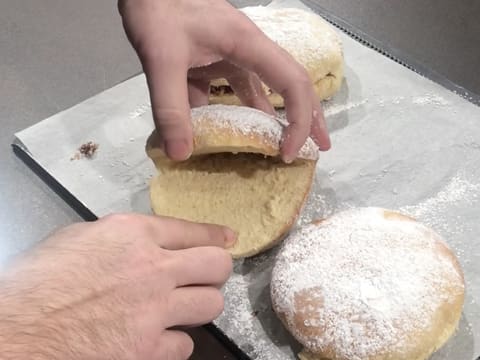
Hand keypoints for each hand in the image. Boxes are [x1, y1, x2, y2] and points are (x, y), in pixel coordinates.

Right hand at [0, 214, 234, 359]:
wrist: (15, 333)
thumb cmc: (38, 279)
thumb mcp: (78, 238)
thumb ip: (119, 238)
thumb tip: (141, 243)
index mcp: (133, 234)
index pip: (191, 230)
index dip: (214, 235)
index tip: (228, 239)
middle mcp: (153, 268)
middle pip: (216, 266)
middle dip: (217, 269)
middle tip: (205, 275)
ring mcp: (154, 311)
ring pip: (211, 306)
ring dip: (199, 305)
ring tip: (181, 307)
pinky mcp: (147, 350)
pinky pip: (183, 346)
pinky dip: (173, 341)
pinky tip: (156, 338)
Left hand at [118, 0, 330, 162]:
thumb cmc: (156, 10)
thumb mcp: (161, 60)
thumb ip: (171, 108)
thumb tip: (181, 154)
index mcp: (247, 45)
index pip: (292, 83)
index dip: (300, 119)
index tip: (290, 151)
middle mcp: (248, 50)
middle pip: (291, 85)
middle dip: (308, 117)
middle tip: (318, 147)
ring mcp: (232, 55)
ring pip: (263, 90)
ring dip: (274, 118)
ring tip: (282, 146)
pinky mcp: (214, 60)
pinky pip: (232, 91)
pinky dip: (234, 113)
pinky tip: (230, 134)